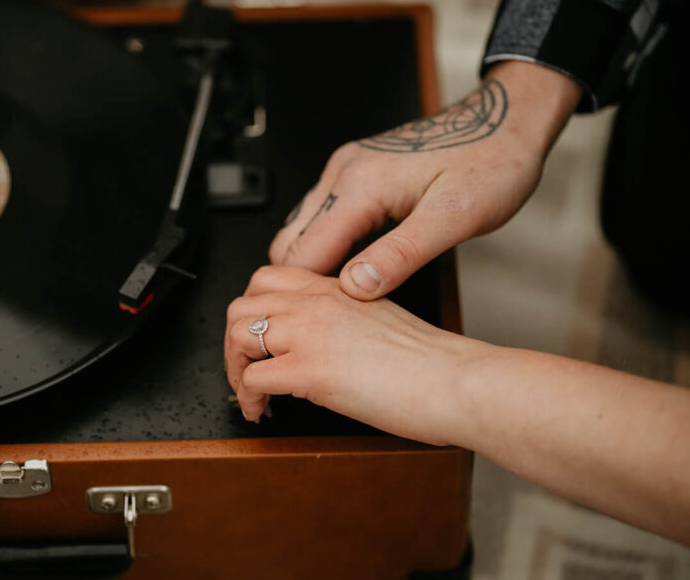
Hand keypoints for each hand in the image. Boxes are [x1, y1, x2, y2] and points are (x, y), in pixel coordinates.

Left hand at [224, 264, 475, 444]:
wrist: (455, 381)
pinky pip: (253, 378)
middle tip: (246, 370)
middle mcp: (316, 303)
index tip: (259, 339)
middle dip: (234, 344)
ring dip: (235, 370)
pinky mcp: (310, 370)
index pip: (268, 279)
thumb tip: (317, 346)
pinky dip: (249, 399)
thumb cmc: (431, 361)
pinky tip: (264, 411)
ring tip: (251, 394)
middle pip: (242, 306)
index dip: (253, 312)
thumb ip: (341, 321)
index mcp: (335, 288)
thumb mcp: (378, 319)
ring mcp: (310, 333)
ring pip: (237, 336)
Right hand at [269, 61, 580, 298]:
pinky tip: (354, 268)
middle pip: (290, 242)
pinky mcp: (358, 172)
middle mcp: (345, 172)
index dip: (305, 296)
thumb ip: (401, 255)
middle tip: (327, 321)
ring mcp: (348, 169)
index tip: (317, 327)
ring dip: (312, 264)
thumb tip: (355, 287)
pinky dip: (327, 246)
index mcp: (360, 184)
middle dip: (300, 283)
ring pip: (302, 229)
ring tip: (341, 301)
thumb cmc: (492, 162)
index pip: (303, 253)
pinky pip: (323, 216)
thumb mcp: (454, 218)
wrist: (508, 121)